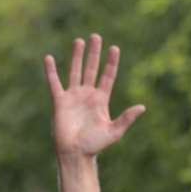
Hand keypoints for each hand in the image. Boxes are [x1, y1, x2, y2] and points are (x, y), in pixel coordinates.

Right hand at [45, 34, 144, 158]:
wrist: (75, 154)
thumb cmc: (94, 146)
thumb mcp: (114, 133)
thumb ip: (126, 119)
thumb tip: (142, 107)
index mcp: (101, 100)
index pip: (107, 76)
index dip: (111, 63)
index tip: (114, 48)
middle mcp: (87, 95)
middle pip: (92, 69)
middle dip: (94, 53)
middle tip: (96, 36)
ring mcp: (73, 97)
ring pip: (75, 71)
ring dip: (77, 56)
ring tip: (80, 41)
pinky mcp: (60, 101)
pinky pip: (54, 83)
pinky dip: (51, 71)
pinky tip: (48, 58)